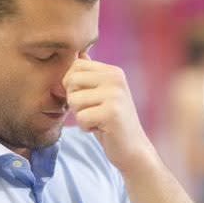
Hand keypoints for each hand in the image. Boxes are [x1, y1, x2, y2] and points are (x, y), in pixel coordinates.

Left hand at [63, 55, 157, 173]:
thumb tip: (77, 53)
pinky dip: (86, 127)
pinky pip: (80, 117)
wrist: (132, 149)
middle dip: (74, 101)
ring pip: (73, 100)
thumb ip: (91, 74)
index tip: (88, 99)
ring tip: (98, 120)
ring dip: (81, 115)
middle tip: (93, 111)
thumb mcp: (102, 94)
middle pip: (70, 81)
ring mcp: (115, 95)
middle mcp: (116, 78)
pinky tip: (102, 129)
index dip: (72, 85)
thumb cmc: (112, 122)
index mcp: (113, 71)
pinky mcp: (112, 113)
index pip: (75, 65)